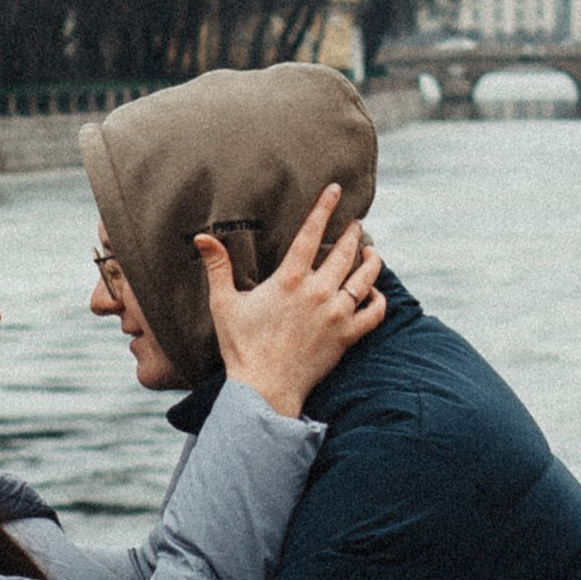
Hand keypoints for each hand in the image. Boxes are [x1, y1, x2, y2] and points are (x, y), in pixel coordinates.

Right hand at [198, 184, 386, 415]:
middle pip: (345, 253)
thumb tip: (201, 237)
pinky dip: (379, 301)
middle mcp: (318, 293)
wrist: (264, 389)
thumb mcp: (223, 304)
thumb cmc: (241, 347)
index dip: (324, 208)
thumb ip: (217, 267)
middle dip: (353, 234)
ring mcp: (335, 315)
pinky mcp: (346, 337)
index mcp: (290, 279)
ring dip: (371, 262)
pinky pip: (374, 314)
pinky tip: (376, 292)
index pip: (311, 233)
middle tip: (357, 224)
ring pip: (365, 280)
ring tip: (372, 252)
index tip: (336, 190)